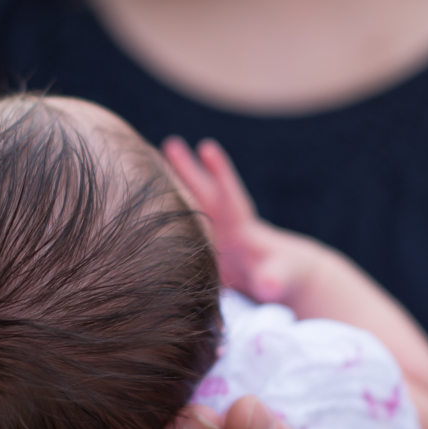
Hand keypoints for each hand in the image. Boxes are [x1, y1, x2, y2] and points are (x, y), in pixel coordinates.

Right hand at [163, 136, 316, 304]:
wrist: (281, 278)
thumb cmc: (285, 277)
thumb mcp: (281, 280)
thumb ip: (274, 281)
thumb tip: (269, 285)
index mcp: (243, 230)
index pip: (229, 199)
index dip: (221, 174)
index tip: (209, 147)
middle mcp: (226, 225)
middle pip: (205, 194)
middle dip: (189, 170)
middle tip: (171, 143)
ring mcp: (213, 234)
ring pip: (189, 205)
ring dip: (172, 186)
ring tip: (148, 160)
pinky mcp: (203, 247)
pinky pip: (182, 224)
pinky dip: (165, 209)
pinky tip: (142, 201)